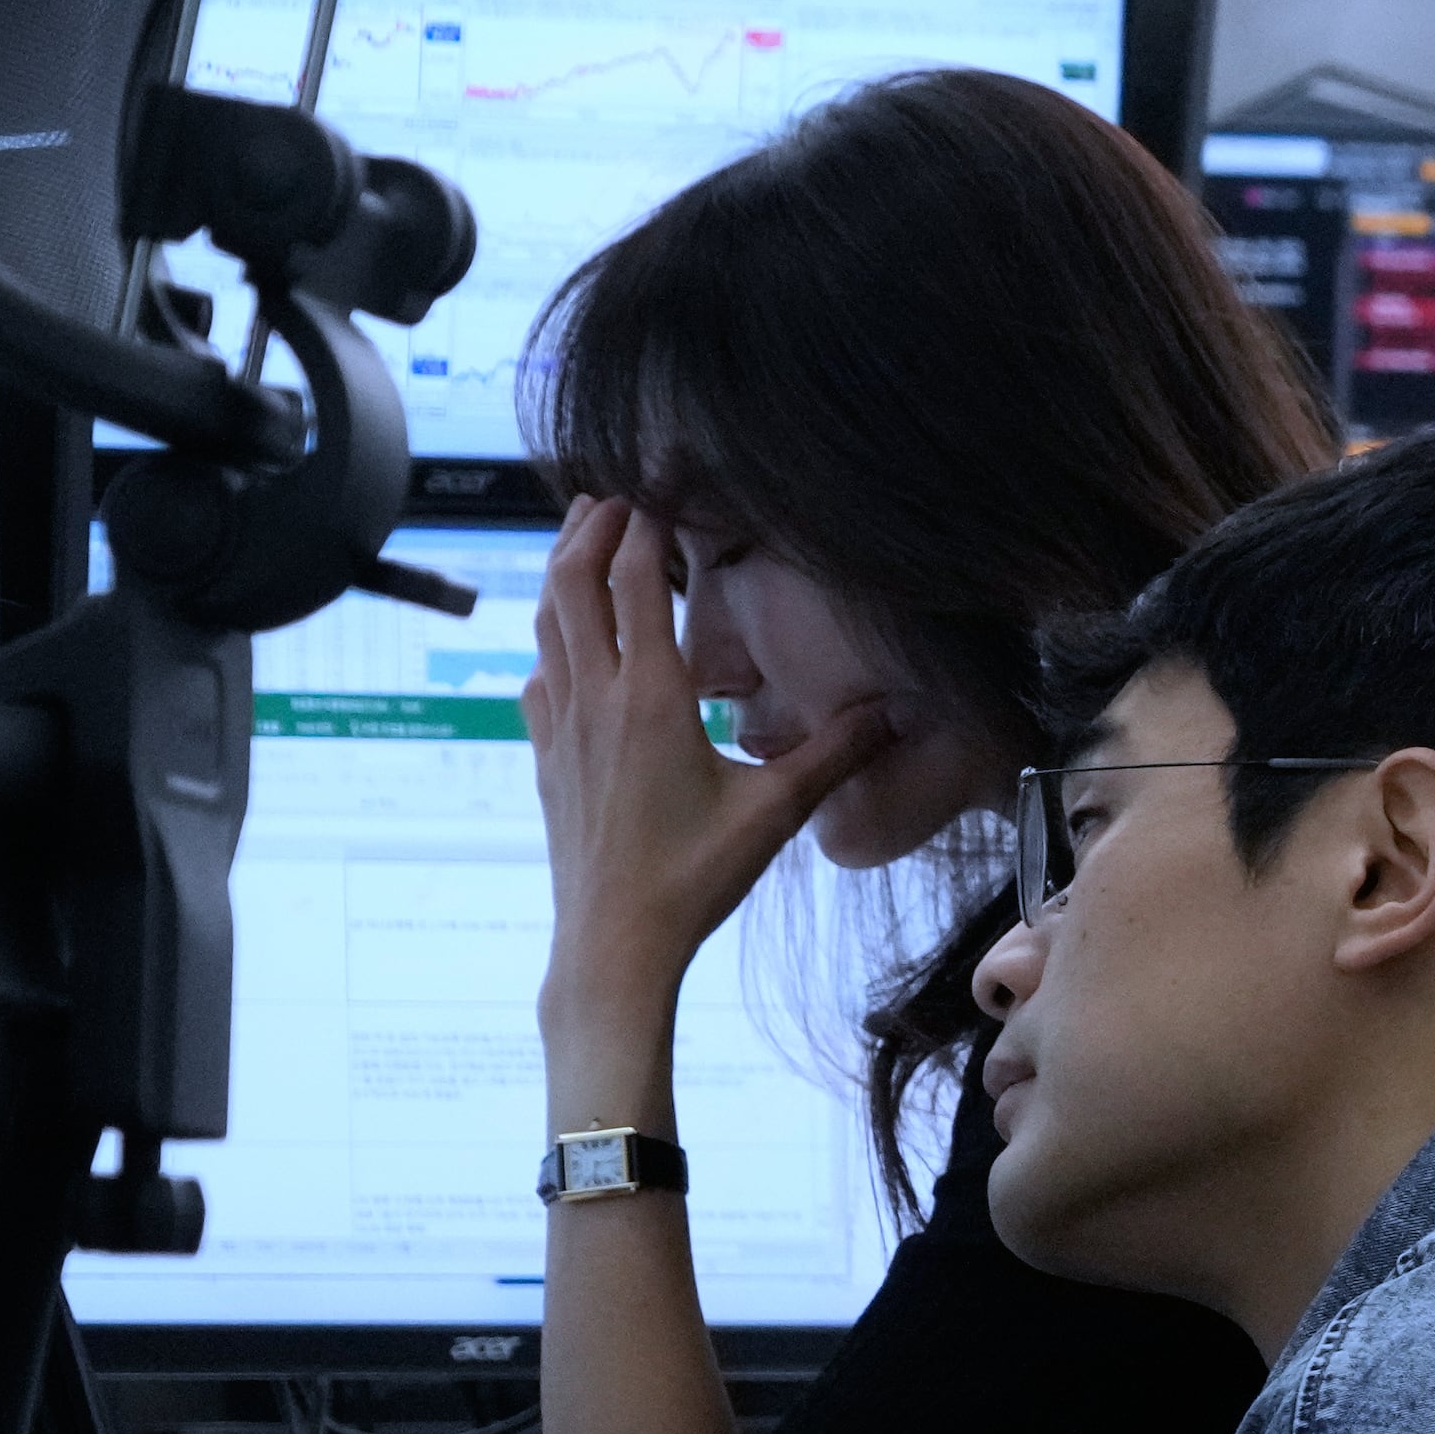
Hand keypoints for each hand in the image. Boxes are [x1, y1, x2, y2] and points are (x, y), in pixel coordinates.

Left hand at [524, 495, 892, 1009]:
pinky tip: (563, 646)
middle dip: (588, 530)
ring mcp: (562, 729)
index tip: (657, 488)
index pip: (637, 582)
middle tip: (611, 494)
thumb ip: (835, 754)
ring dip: (560, 574)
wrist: (613, 945)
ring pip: (545, 625)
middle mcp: (595, 699)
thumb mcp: (776, 812)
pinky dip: (549, 640)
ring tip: (580, 541)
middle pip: (572, 585)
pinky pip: (537, 678)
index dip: (644, 526)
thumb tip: (897, 712)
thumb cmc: (694, 879)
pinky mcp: (547, 761)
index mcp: (651, 697)